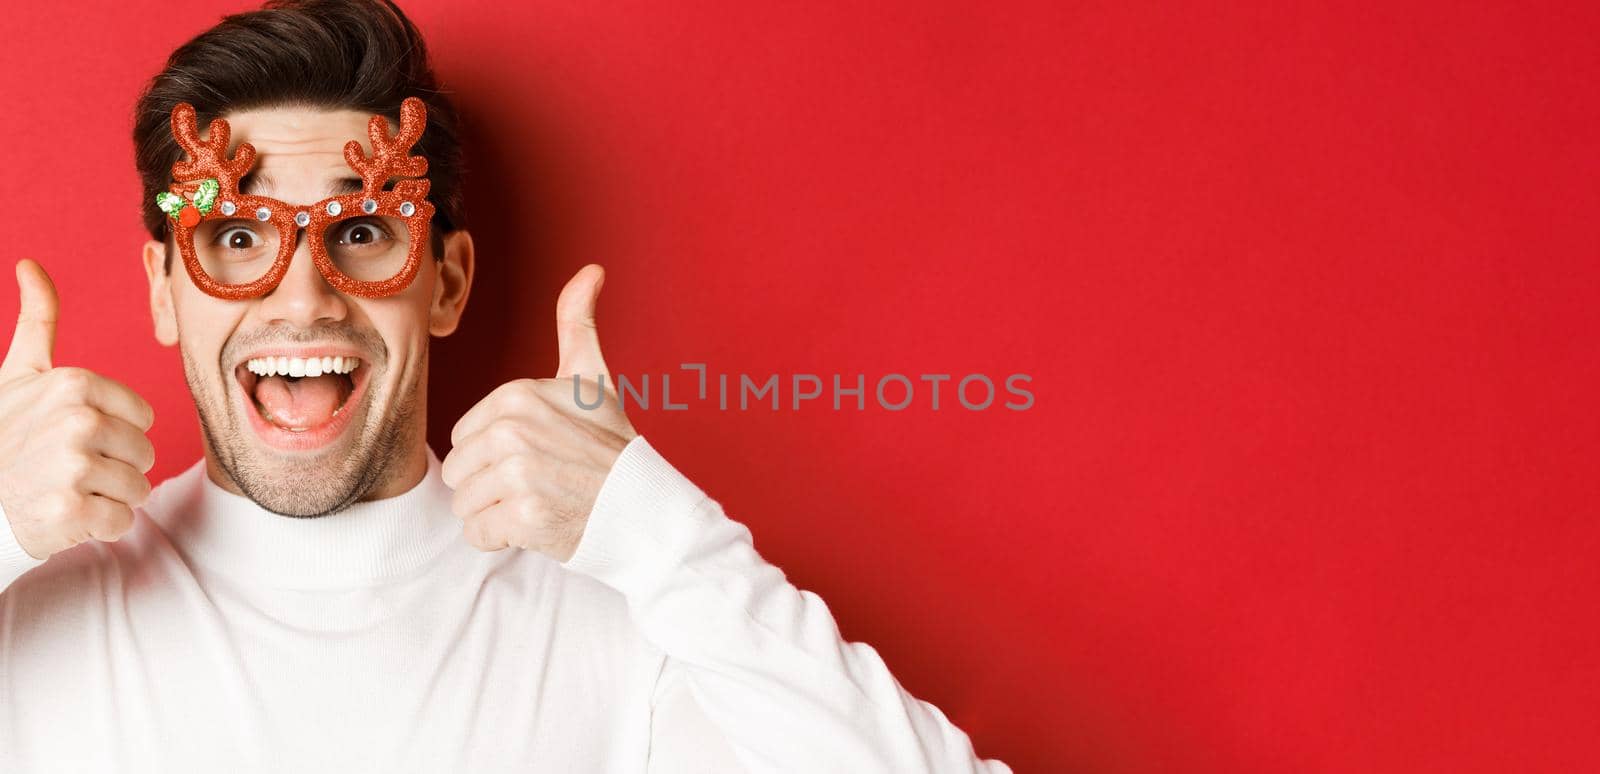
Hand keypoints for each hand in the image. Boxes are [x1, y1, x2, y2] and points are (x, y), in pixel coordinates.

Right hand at [0, 260, 155, 559]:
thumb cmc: (4, 435)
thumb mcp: (18, 374)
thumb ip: (37, 320)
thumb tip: (30, 264)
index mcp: (73, 384)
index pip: (143, 418)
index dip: (114, 433)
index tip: (71, 436)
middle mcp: (76, 421)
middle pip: (144, 453)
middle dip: (114, 467)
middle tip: (67, 469)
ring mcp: (73, 467)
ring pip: (138, 488)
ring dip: (107, 497)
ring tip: (66, 490)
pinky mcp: (70, 512)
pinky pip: (121, 522)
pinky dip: (99, 526)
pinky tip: (65, 515)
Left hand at [441, 264, 636, 560]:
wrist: (646, 507)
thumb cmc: (613, 447)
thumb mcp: (592, 380)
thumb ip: (578, 323)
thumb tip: (592, 270)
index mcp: (517, 395)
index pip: (465, 438)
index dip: (496, 454)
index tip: (541, 455)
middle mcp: (513, 430)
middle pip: (458, 472)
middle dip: (491, 486)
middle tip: (540, 484)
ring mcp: (518, 475)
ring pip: (464, 505)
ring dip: (495, 515)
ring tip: (539, 504)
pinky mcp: (524, 518)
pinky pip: (478, 535)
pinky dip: (503, 541)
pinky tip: (537, 527)